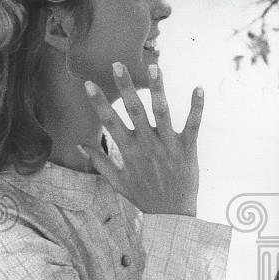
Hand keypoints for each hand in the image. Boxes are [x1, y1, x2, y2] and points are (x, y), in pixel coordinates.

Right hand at [80, 62, 200, 216]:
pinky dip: (196, 107)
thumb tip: (80, 145)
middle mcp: (147, 145)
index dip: (99, 102)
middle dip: (125, 87)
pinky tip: (198, 88)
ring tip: (154, 67)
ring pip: (162, 112)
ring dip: (158, 89)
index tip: (89, 83)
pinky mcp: (187, 149)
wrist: (171, 216)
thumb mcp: (117, 182)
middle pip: (134, 110)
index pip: (110, 121)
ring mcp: (168, 146)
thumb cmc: (143, 197)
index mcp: (129, 151)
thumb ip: (100, 162)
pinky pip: (192, 125)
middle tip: (118, 64)